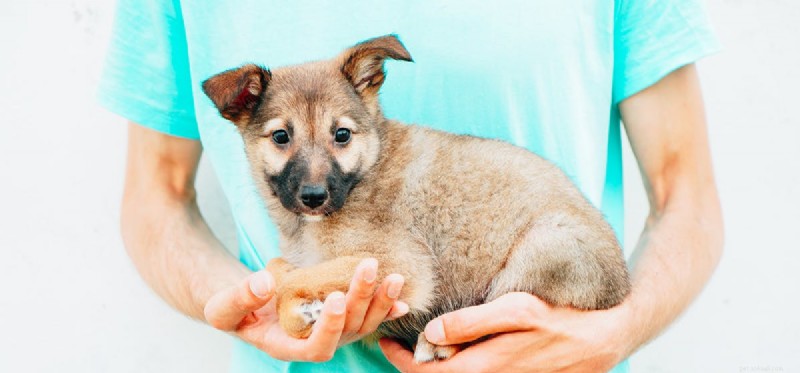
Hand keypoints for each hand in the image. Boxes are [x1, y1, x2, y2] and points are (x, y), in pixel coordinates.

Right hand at [204, 259, 407, 361]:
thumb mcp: (223, 306)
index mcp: (287, 346)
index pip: (317, 346)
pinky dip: (385, 309)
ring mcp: (332, 332)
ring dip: (380, 301)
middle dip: (361, 299)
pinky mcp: (341, 319)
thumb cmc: (234, 310)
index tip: (336, 297)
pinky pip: (367, 318)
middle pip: (348, 329)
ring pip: (363, 323)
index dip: (331, 326)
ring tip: (394, 277)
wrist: (246, 306)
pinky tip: (401, 298)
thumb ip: (240, 297)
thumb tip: (264, 283)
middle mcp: (315, 342)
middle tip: (369, 268)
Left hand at [379, 292, 633, 372]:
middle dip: (411, 363)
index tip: (384, 340)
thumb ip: (471, 322)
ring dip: (432, 364)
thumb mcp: (516, 310)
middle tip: (395, 340)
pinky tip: (450, 345)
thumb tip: (431, 333)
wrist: (599, 339)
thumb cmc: (559, 319)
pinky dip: (454, 363)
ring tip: (417, 340)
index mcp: (483, 368)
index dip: (399, 362)